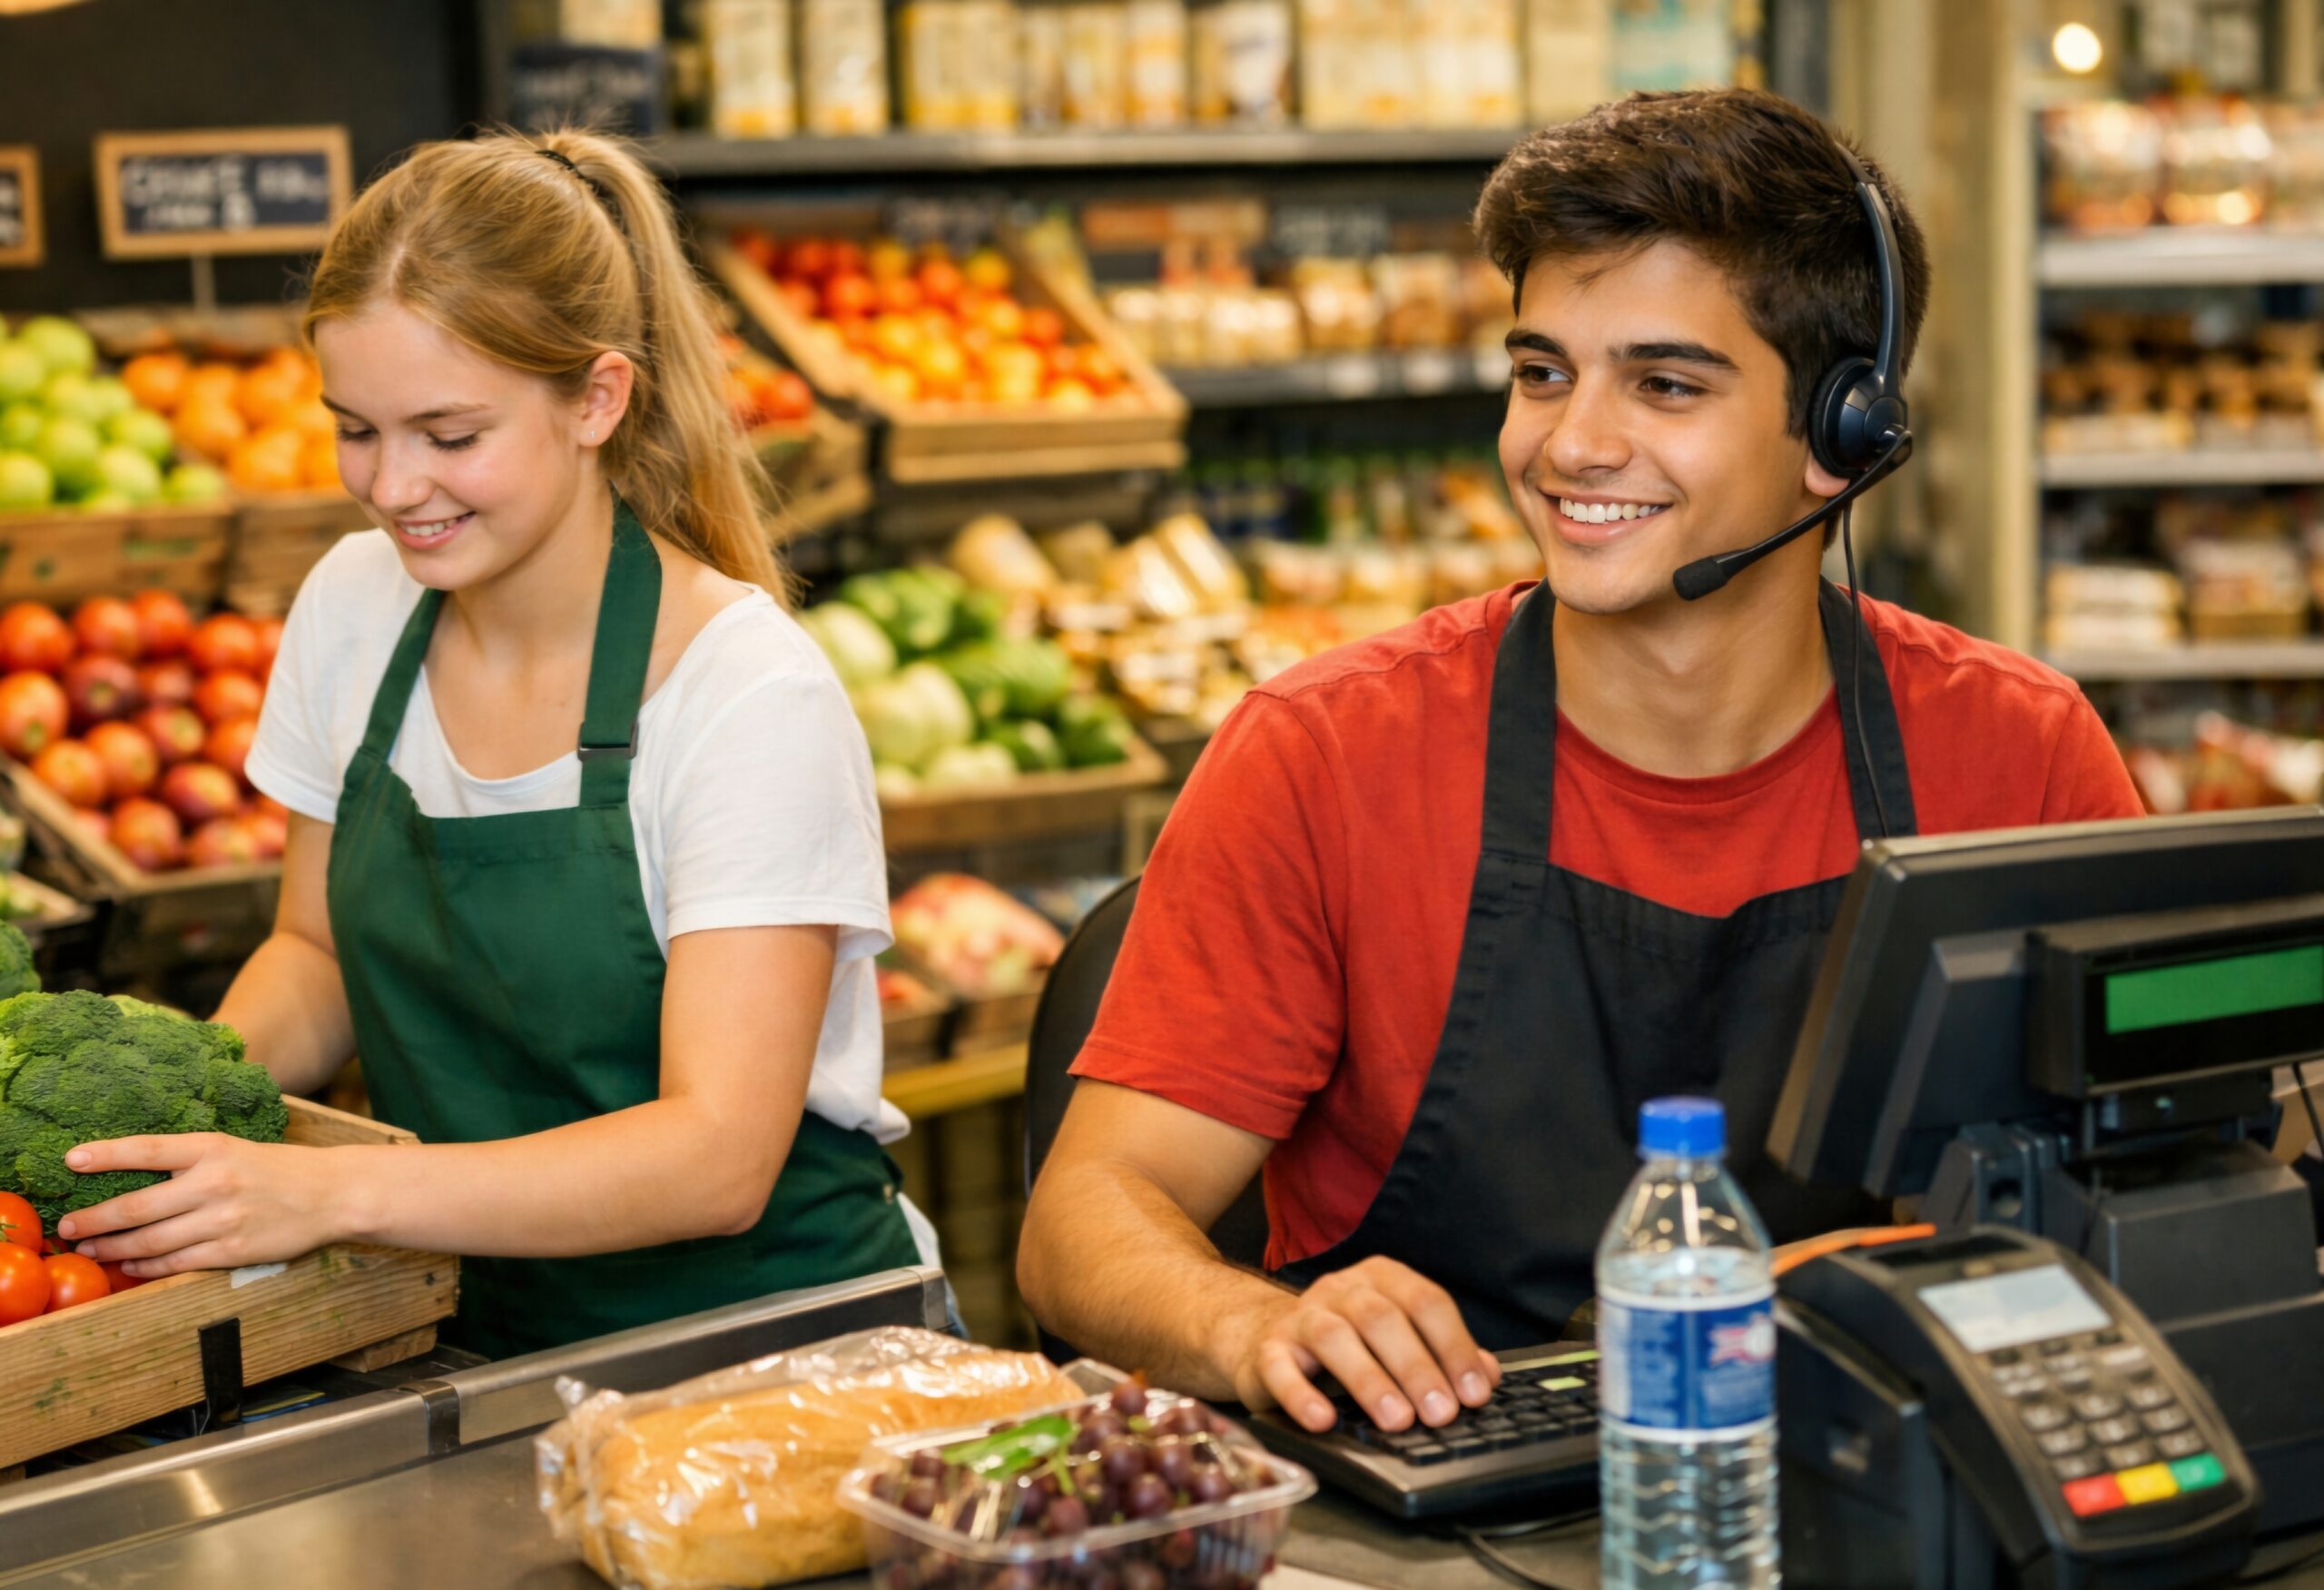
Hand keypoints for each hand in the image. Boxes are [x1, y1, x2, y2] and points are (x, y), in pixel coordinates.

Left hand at [52, 1135, 350, 1278]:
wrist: (331, 1193)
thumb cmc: (278, 1170)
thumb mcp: (233, 1150)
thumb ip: (189, 1162)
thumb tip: (131, 1178)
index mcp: (213, 1148)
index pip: (148, 1150)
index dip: (106, 1155)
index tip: (71, 1160)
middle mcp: (215, 1182)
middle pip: (137, 1206)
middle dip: (94, 1219)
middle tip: (67, 1227)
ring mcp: (224, 1219)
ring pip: (150, 1240)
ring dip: (113, 1249)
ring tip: (90, 1249)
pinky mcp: (233, 1250)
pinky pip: (176, 1262)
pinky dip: (146, 1267)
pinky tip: (130, 1266)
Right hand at [1225, 1256, 1499, 1434]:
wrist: (1266, 1338)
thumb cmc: (1348, 1341)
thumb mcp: (1399, 1338)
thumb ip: (1442, 1353)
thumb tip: (1487, 1375)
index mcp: (1381, 1279)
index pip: (1425, 1302)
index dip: (1454, 1346)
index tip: (1474, 1391)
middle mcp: (1341, 1289)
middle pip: (1382, 1317)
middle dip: (1416, 1367)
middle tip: (1441, 1412)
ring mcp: (1301, 1316)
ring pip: (1334, 1337)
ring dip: (1369, 1380)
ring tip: (1397, 1420)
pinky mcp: (1268, 1350)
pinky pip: (1281, 1368)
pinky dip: (1302, 1395)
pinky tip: (1324, 1420)